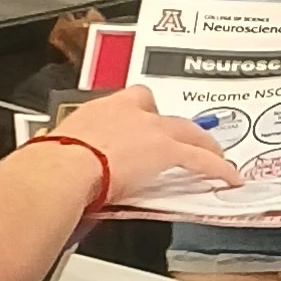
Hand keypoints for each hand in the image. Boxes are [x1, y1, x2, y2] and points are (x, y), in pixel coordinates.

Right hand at [56, 87, 239, 200]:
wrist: (62, 167)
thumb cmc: (52, 163)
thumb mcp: (60, 153)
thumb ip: (72, 158)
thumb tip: (60, 174)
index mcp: (100, 111)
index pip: (130, 101)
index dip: (144, 114)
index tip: (146, 126)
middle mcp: (128, 113)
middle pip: (165, 115)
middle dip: (179, 129)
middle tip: (190, 141)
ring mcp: (150, 129)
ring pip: (188, 133)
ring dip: (203, 145)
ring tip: (216, 157)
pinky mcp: (166, 150)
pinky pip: (201, 160)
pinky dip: (218, 169)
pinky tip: (229, 178)